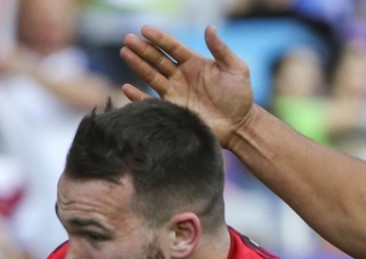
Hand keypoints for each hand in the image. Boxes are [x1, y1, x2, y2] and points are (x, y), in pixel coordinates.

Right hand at [120, 25, 255, 149]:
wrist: (239, 125)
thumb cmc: (240, 96)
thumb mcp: (236, 69)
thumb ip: (221, 49)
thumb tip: (210, 27)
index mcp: (194, 62)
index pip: (173, 47)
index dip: (159, 39)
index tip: (145, 29)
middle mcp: (180, 76)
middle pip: (158, 60)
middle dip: (143, 49)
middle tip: (128, 39)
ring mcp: (175, 93)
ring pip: (152, 76)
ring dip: (137, 65)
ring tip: (125, 53)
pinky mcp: (173, 110)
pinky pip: (152, 103)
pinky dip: (139, 97)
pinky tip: (127, 88)